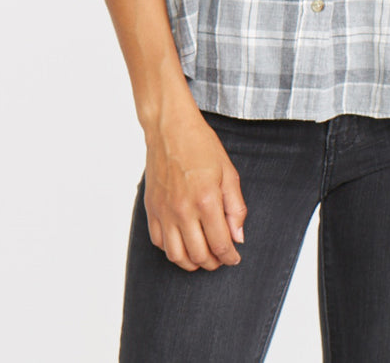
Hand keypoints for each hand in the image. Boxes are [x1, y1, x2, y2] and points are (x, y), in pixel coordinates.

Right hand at [143, 108, 247, 271]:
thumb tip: (238, 237)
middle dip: (214, 263)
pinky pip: (159, 242)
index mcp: (206, 200)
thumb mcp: (229, 172)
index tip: (235, 258)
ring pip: (176, 256)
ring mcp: (164, 211)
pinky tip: (183, 243)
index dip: (230, 257)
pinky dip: (172, 250)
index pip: (220, 244)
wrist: (170, 128)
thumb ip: (236, 207)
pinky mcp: (151, 209)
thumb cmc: (201, 145)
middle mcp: (183, 210)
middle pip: (199, 255)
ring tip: (202, 257)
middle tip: (221, 258)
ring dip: (192, 263)